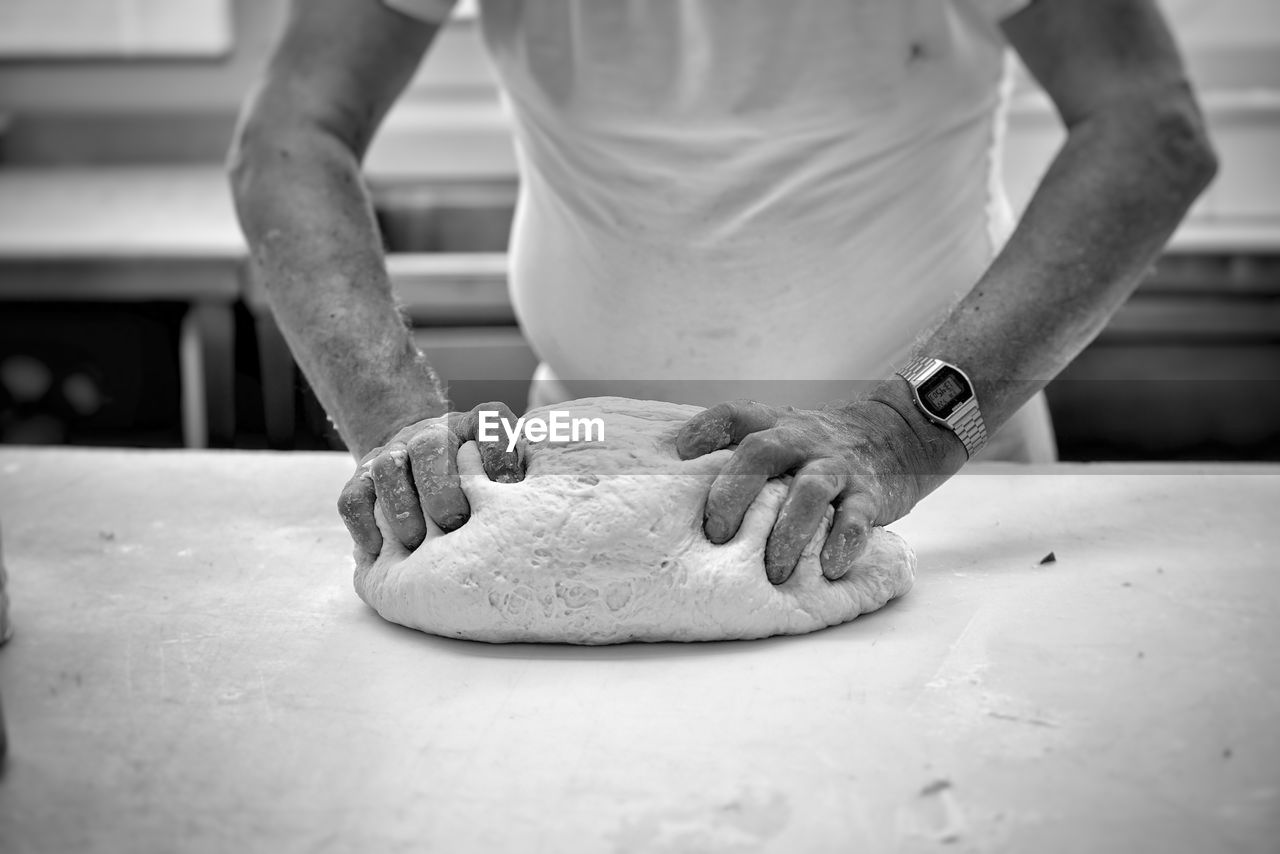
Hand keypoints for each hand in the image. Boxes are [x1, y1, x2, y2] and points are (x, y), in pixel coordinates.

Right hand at [338, 401, 525, 556]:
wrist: (424, 455)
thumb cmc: (482, 479)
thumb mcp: (509, 470)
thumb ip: (524, 480)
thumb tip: (543, 515)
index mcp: (476, 425)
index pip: (490, 423)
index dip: (499, 454)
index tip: (509, 489)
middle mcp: (432, 432)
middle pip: (430, 445)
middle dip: (441, 487)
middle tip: (453, 523)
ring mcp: (394, 452)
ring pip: (387, 469)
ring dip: (401, 508)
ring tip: (415, 543)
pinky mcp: (362, 477)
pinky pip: (353, 496)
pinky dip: (363, 523)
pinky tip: (377, 550)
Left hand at [675, 398, 941, 583]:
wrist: (894, 433)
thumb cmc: (816, 449)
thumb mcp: (781, 434)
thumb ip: (740, 453)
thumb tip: (677, 489)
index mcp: (773, 425)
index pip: (733, 416)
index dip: (703, 431)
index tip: (679, 455)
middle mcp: (801, 440)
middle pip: (762, 452)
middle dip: (735, 493)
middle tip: (717, 535)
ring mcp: (836, 466)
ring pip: (810, 490)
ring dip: (788, 531)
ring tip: (773, 570)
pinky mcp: (870, 493)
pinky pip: (857, 516)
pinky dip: (844, 542)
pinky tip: (828, 567)